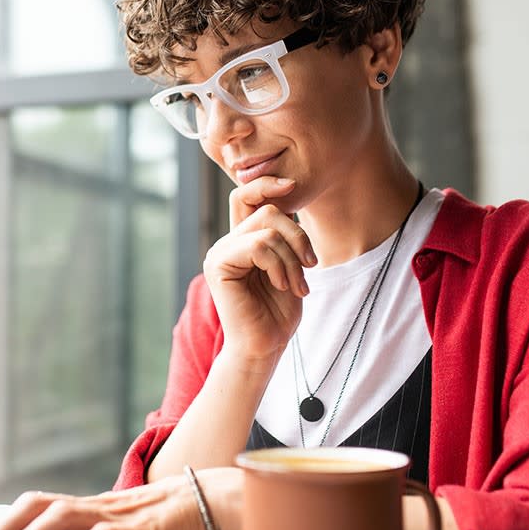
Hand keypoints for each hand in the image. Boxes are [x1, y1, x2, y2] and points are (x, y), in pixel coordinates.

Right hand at [203, 176, 315, 360]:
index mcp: (241, 239)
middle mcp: (227, 242)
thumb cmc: (278, 312)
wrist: (265, 346)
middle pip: (266, 209)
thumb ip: (284, 235)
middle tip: (309, 266)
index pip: (246, 195)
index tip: (293, 185)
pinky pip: (258, 245)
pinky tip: (282, 285)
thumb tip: (290, 196)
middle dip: (298, 236)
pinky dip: (279, 264)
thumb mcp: (289, 264)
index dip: (267, 183)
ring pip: (267, 228)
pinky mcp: (218, 265)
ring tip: (296, 284)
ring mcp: (219, 252)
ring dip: (292, 257)